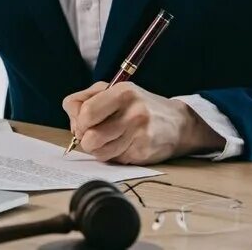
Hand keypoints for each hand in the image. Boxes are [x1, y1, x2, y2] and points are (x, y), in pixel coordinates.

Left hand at [62, 81, 223, 164]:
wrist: (178, 123)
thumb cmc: (139, 106)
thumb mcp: (114, 91)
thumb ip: (86, 100)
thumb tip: (73, 124)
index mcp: (123, 93)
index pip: (86, 112)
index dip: (78, 121)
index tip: (83, 122)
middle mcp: (133, 113)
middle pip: (90, 137)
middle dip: (85, 139)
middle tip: (92, 134)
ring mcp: (139, 135)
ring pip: (100, 152)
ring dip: (98, 149)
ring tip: (108, 139)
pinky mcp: (143, 153)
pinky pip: (114, 159)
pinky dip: (113, 154)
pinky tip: (123, 144)